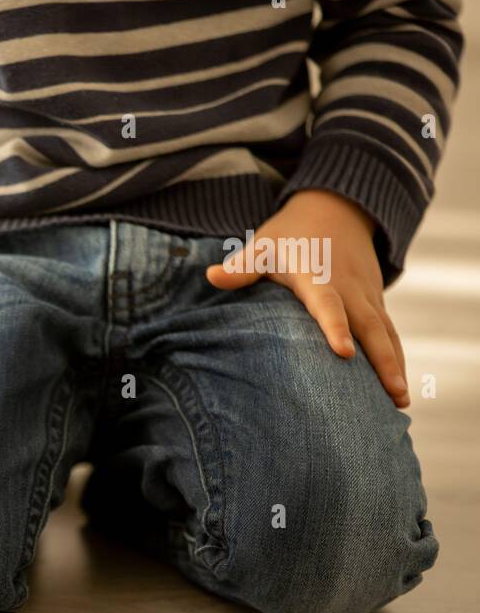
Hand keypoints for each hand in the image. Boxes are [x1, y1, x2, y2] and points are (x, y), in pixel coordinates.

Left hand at [206, 190, 408, 407]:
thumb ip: (242, 266)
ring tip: (401, 402)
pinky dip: (396, 358)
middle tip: (393, 395)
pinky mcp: (376, 302)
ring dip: (395, 365)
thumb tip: (211, 276)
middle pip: (369, 326)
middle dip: (382, 360)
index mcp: (317, 275)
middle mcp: (349, 287)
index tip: (344, 353)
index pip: (327, 303)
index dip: (335, 327)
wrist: (336, 210)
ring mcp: (367, 296)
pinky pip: (389, 332)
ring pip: (385, 333)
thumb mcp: (263, 245)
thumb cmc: (289, 236)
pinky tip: (397, 389)